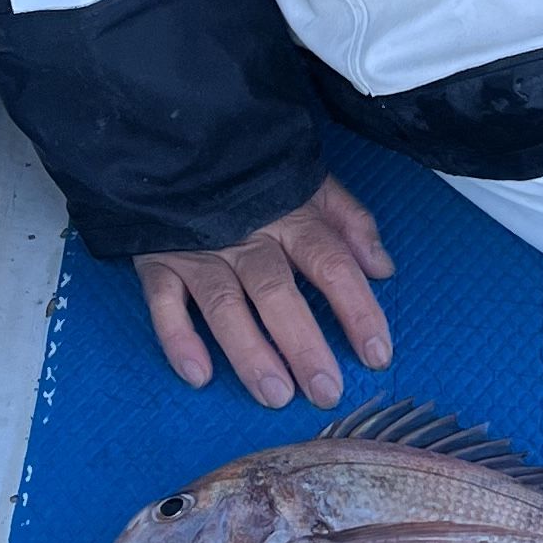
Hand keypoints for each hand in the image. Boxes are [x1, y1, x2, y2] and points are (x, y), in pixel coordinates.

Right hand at [134, 174, 395, 407]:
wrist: (181, 146)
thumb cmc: (257, 180)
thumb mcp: (312, 186)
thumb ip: (351, 222)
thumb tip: (384, 268)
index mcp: (291, 217)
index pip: (331, 264)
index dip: (356, 310)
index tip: (377, 356)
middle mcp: (246, 236)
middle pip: (277, 291)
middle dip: (303, 344)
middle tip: (325, 391)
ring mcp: (199, 250)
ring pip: (224, 304)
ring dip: (249, 351)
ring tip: (275, 395)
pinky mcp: (158, 261)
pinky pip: (164, 303)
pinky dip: (179, 339)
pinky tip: (199, 375)